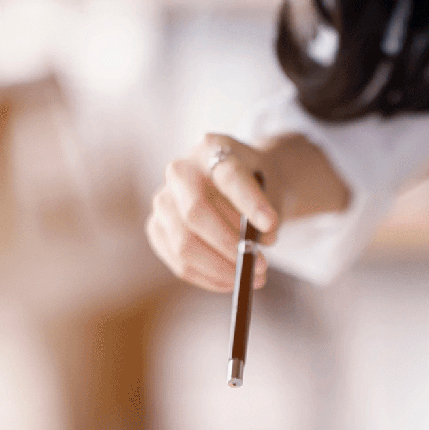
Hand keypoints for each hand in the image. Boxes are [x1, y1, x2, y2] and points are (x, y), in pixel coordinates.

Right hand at [146, 134, 277, 292]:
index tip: (271, 225)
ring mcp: (163, 200)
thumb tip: (256, 246)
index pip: (228, 175)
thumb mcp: (272, 190)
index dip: (249, 202)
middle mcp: (180, 171)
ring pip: (184, 243)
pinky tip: (231, 281)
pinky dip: (208, 277)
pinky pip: (178, 262)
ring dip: (221, 268)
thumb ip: (268, 214)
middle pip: (195, 212)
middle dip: (230, 245)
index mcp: (211, 148)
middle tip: (261, 265)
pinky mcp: (157, 228)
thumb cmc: (257, 187)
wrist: (238, 183)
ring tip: (254, 277)